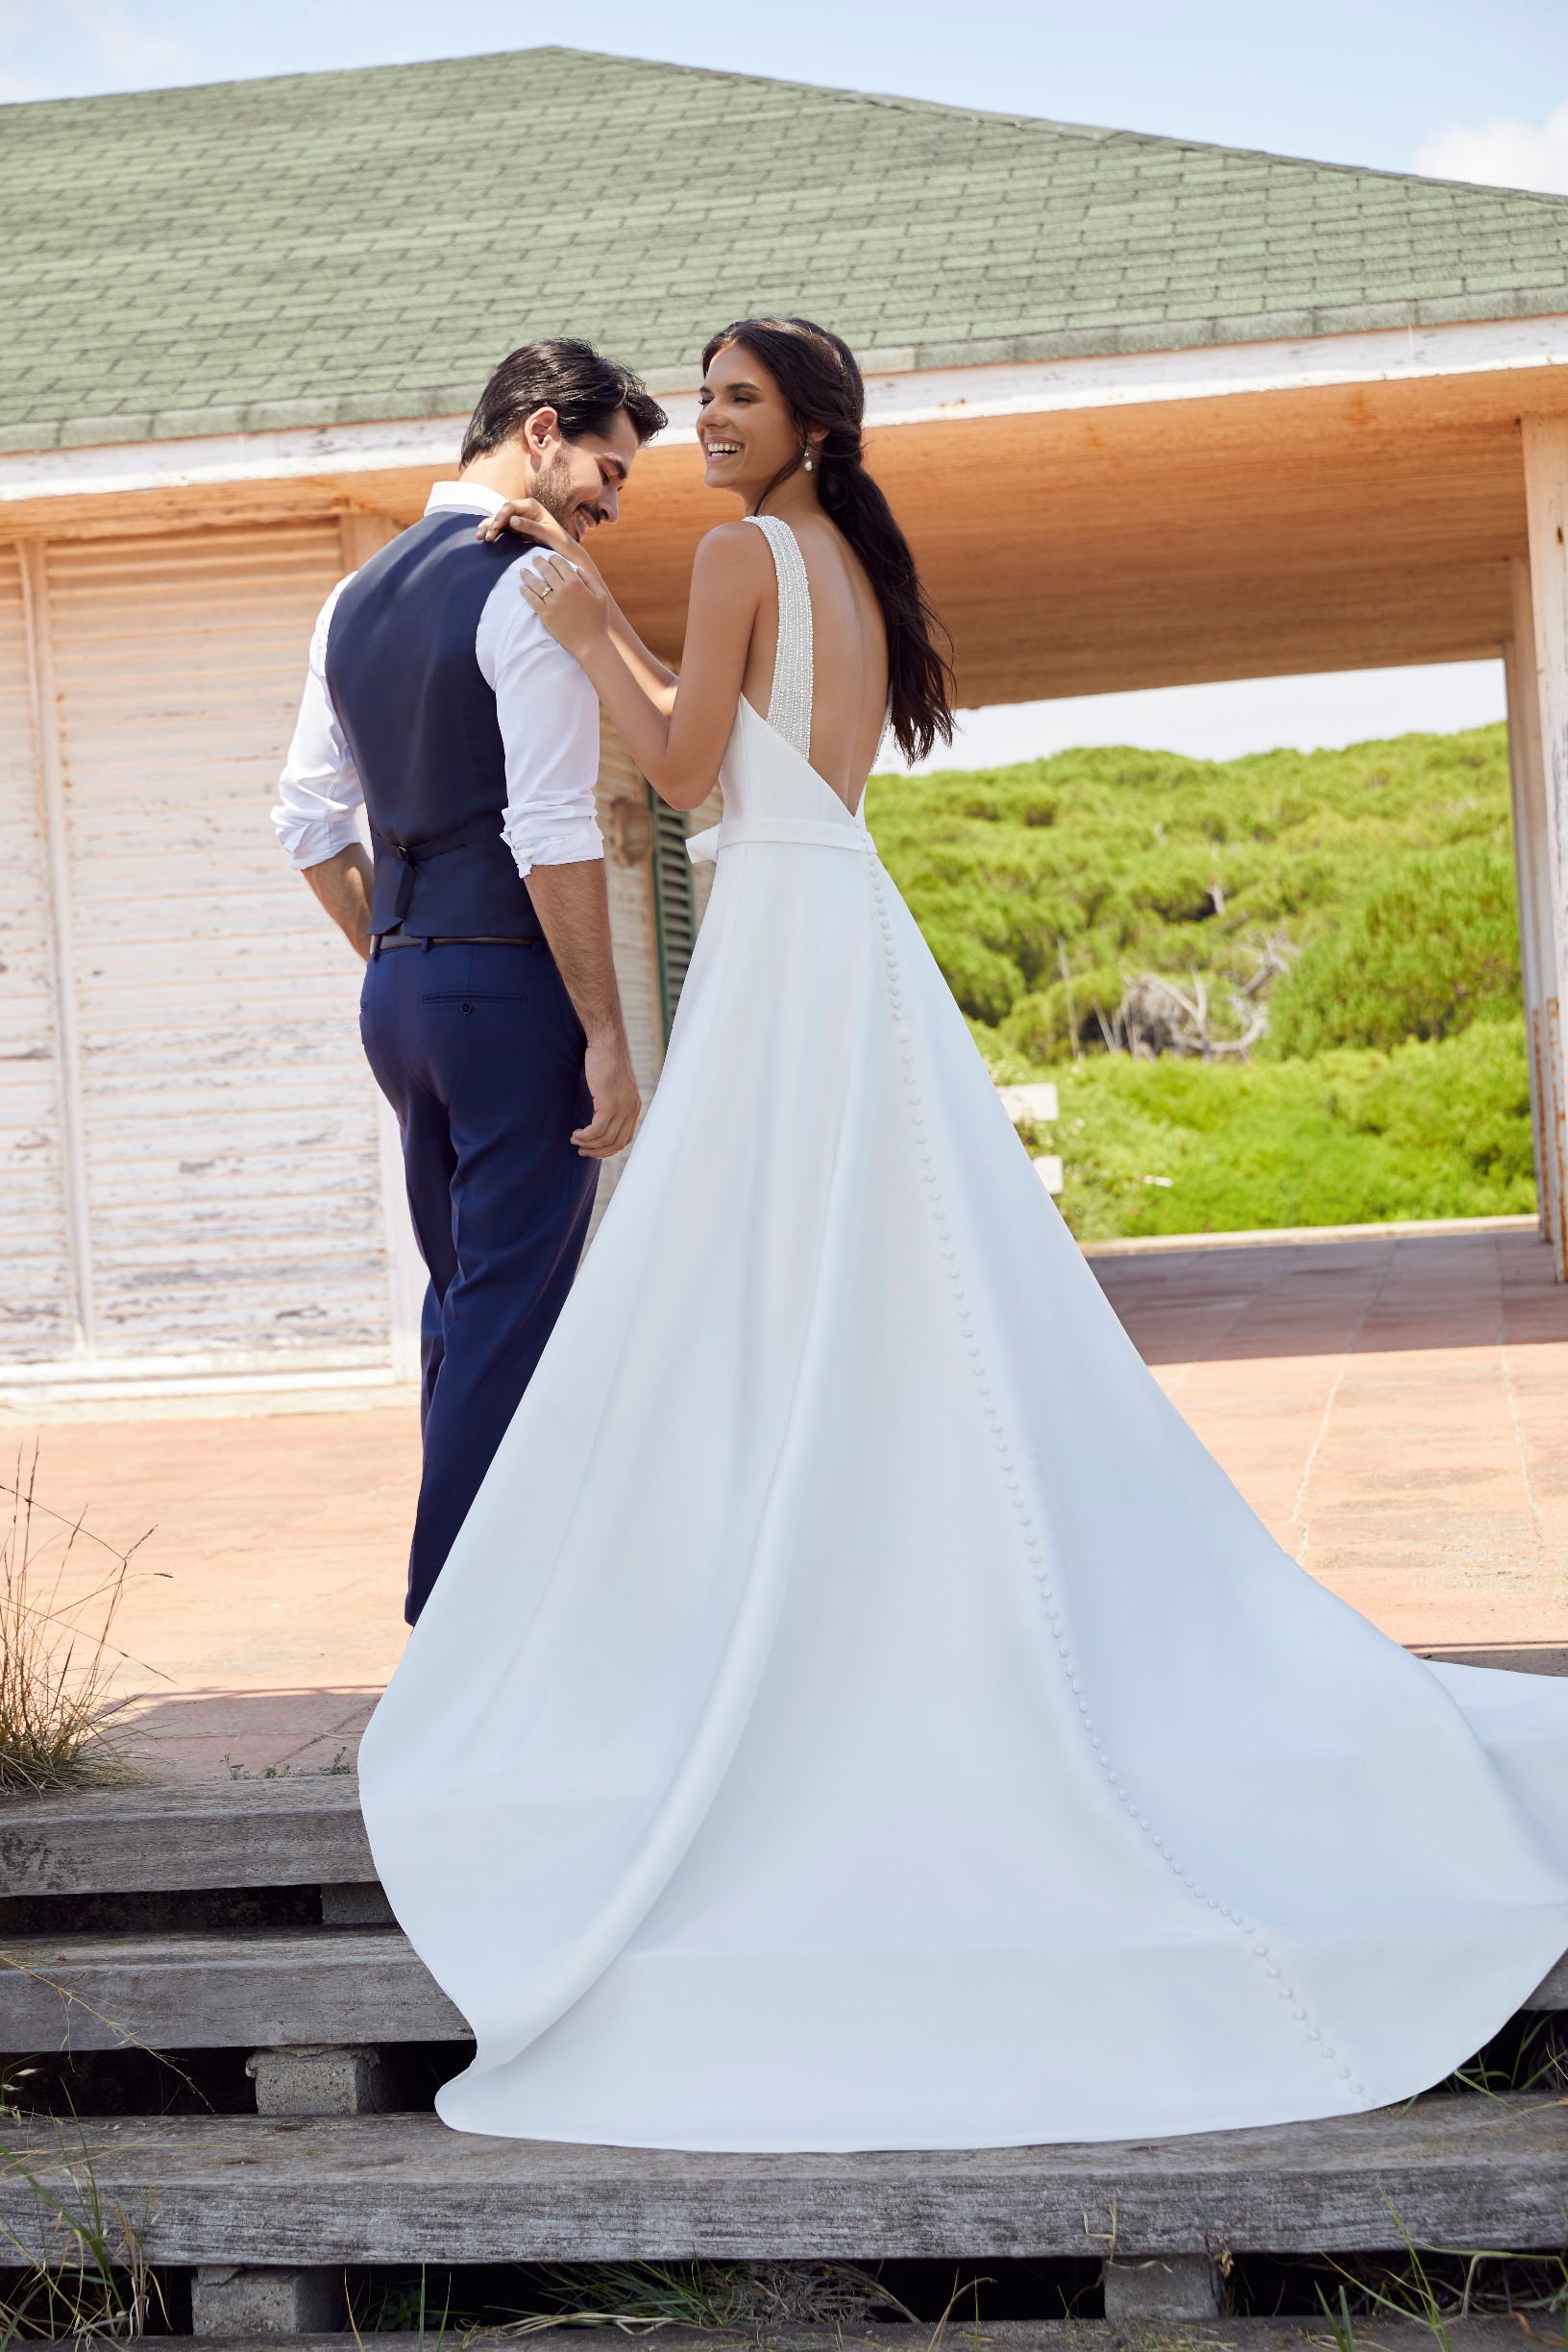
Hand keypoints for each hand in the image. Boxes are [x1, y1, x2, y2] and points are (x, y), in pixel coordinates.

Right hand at [476, 497, 591, 570]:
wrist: (567, 551)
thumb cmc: (560, 541)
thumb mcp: (547, 534)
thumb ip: (530, 526)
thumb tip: (512, 520)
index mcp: (532, 505)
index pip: (510, 507)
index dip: (500, 516)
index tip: (494, 528)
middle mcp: (524, 509)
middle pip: (503, 513)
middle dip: (492, 523)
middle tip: (483, 536)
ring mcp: (520, 517)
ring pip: (500, 520)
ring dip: (489, 527)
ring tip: (479, 536)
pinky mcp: (518, 527)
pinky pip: (503, 527)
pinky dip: (493, 531)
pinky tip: (484, 534)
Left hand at [520, 551, 611, 658]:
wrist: (590, 644)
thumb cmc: (598, 621)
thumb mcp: (601, 597)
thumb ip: (590, 580)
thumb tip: (578, 569)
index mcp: (576, 583)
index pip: (561, 564)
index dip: (554, 559)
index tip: (550, 558)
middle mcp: (562, 590)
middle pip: (546, 570)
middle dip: (539, 562)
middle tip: (534, 559)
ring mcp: (552, 603)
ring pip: (536, 583)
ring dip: (527, 575)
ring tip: (523, 571)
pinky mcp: (545, 615)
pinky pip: (532, 600)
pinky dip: (525, 592)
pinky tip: (522, 588)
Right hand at [574, 1027, 640, 1158]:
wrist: (607, 1042)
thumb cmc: (606, 1059)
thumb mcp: (613, 1084)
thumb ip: (611, 1100)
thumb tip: (599, 1113)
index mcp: (634, 1106)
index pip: (626, 1138)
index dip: (609, 1149)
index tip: (594, 1149)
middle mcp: (631, 1109)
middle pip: (616, 1143)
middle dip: (598, 1152)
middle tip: (582, 1151)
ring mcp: (622, 1107)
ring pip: (605, 1139)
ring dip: (588, 1145)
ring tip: (575, 1140)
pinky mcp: (609, 1103)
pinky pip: (596, 1130)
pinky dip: (585, 1136)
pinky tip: (576, 1133)